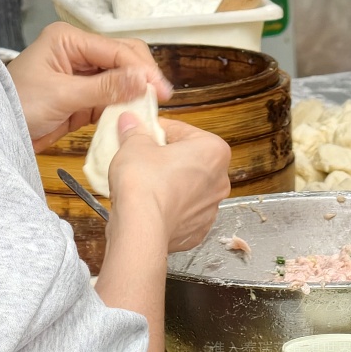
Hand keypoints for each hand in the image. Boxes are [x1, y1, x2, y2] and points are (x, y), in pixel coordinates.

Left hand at [6, 23, 173, 152]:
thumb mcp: (61, 96)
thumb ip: (104, 88)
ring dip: (136, 91)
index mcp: (69, 39)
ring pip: (123, 77)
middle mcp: (79, 52)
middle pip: (125, 57)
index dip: (140, 69)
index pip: (116, 49)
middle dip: (142, 75)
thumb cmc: (16, 106)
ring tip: (149, 108)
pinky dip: (125, 105)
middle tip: (159, 98)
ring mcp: (84, 74)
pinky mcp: (85, 95)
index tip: (159, 89)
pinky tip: (134, 114)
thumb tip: (142, 80)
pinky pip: (114, 96)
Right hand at [110, 116, 231, 252]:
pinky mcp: (197, 230)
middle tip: (141, 156)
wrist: (141, 229)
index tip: (141, 132)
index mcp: (214, 151)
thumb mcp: (134, 145)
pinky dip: (168, 207)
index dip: (157, 130)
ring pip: (187, 187)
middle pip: (189, 159)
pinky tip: (150, 205)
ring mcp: (211, 208)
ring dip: (169, 182)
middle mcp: (220, 179)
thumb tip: (130, 121)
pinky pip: (182, 211)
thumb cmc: (144, 183)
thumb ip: (135, 131)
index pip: (182, 130)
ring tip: (143, 183)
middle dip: (166, 157)